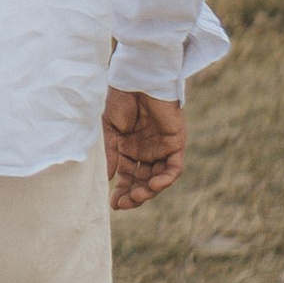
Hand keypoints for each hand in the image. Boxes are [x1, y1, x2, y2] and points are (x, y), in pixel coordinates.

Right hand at [102, 89, 185, 211]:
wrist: (138, 78)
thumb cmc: (121, 98)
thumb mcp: (109, 129)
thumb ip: (110, 154)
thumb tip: (107, 178)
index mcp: (128, 149)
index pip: (127, 177)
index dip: (121, 192)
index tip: (113, 204)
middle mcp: (145, 151)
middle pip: (142, 182)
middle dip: (133, 196)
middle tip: (123, 204)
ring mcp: (161, 148)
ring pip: (158, 179)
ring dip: (148, 192)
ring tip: (136, 196)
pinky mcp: (175, 143)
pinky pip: (174, 168)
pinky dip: (165, 179)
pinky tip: (153, 185)